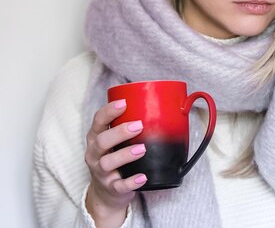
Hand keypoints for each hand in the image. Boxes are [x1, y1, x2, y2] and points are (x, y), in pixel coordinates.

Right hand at [84, 99, 146, 227]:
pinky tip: (143, 177)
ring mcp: (101, 172)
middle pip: (102, 141)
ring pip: (108, 163)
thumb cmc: (114, 158)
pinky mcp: (111, 188)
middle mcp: (95, 154)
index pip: (98, 121)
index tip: (123, 103)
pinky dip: (131, 182)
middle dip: (120, 132)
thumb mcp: (115, 142)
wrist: (106, 192)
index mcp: (96, 138)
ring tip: (142, 149)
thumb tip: (160, 109)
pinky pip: (119, 186)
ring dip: (125, 155)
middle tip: (138, 126)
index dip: (109, 111)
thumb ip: (128, 127)